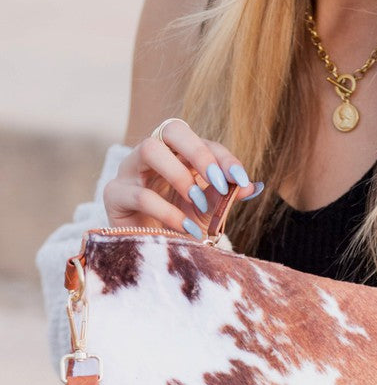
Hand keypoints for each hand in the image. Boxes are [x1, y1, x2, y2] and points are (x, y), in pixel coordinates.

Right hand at [103, 119, 263, 237]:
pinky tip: (186, 230)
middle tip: (219, 183)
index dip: (224, 158)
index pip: (202, 142)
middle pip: (172, 130)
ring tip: (198, 203)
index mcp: (178, 154)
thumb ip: (226, 197)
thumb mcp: (208, 212)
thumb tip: (253, 186)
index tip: (241, 179)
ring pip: (150, 149)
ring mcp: (130, 170)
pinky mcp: (114, 194)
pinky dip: (168, 213)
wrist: (150, 254)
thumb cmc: (180, 227)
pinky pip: (141, 194)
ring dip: (179, 175)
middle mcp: (153, 154)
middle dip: (200, 154)